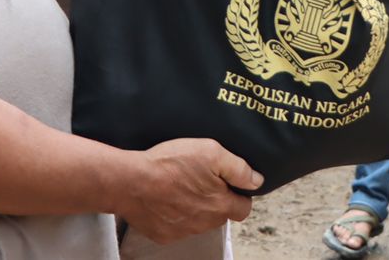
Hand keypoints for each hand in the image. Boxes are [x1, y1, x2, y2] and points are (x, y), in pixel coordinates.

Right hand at [119, 138, 259, 242]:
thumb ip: (238, 168)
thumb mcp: (211, 152)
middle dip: (217, 200)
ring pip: (200, 222)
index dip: (240, 194)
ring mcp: (184, 232)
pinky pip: (178, 227)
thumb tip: (257, 181)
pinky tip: (167, 198)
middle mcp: (205, 224)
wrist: (130, 181)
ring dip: (197, 208)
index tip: (229, 182)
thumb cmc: (171, 163)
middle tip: (203, 180)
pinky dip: (176, 215)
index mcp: (220, 205)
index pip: (243, 209)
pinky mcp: (164, 235)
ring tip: (182, 186)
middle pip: (221, 215)